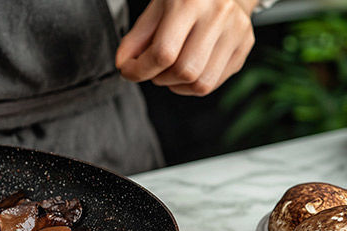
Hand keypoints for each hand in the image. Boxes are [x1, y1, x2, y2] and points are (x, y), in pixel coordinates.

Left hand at [116, 0, 257, 95]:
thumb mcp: (157, 6)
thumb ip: (137, 36)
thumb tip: (123, 64)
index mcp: (191, 2)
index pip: (164, 53)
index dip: (139, 70)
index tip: (129, 70)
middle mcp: (218, 15)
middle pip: (184, 71)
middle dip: (159, 79)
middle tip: (152, 68)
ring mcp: (236, 31)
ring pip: (202, 84)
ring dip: (176, 85)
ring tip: (169, 71)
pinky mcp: (245, 44)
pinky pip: (215, 82)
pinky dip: (193, 85)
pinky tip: (187, 69)